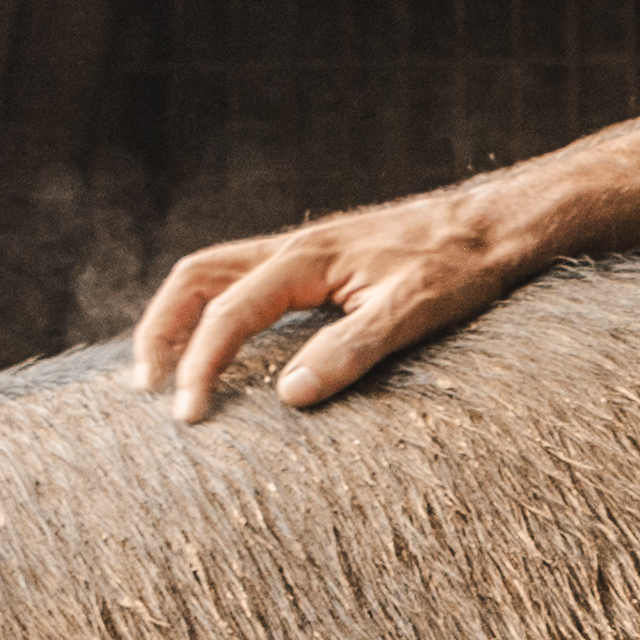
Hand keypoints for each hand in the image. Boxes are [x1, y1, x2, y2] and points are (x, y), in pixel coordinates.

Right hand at [123, 188, 547, 422]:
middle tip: (144, 390)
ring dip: (177, 316)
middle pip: (196, 278)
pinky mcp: (314, 263)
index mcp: (306, 257)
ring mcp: (300, 251)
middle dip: (160, 330)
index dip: (201, 365)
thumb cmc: (460, 264)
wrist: (494, 224)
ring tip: (156, 369)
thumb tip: (289, 395)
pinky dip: (209, 309)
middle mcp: (292, 246)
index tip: (188, 415)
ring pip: (212, 273)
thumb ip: (351, 350)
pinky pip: (241, 279)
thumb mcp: (412, 311)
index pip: (230, 312)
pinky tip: (211, 342)